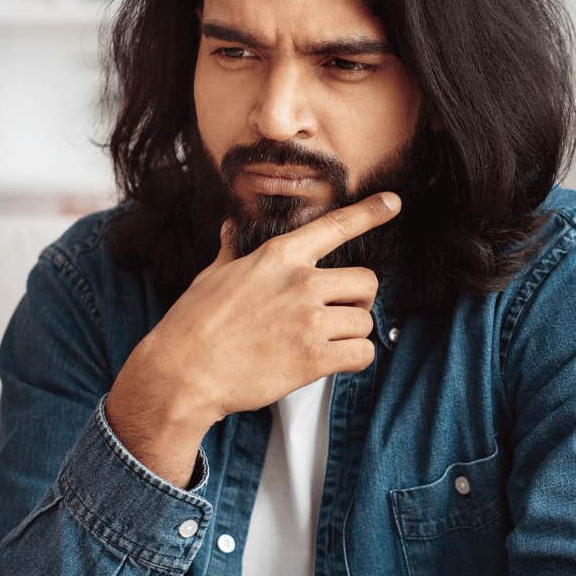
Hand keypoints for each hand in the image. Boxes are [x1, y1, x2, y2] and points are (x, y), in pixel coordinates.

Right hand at [105, 190, 399, 483]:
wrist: (182, 372)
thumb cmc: (193, 323)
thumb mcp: (213, 275)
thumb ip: (233, 251)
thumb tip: (230, 228)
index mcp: (277, 256)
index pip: (333, 227)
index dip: (368, 213)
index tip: (393, 203)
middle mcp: (299, 282)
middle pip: (367, 281)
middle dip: (358, 300)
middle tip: (336, 315)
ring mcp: (309, 320)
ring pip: (365, 321)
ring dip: (352, 335)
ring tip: (322, 343)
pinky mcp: (314, 358)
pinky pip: (362, 354)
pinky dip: (354, 360)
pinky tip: (331, 363)